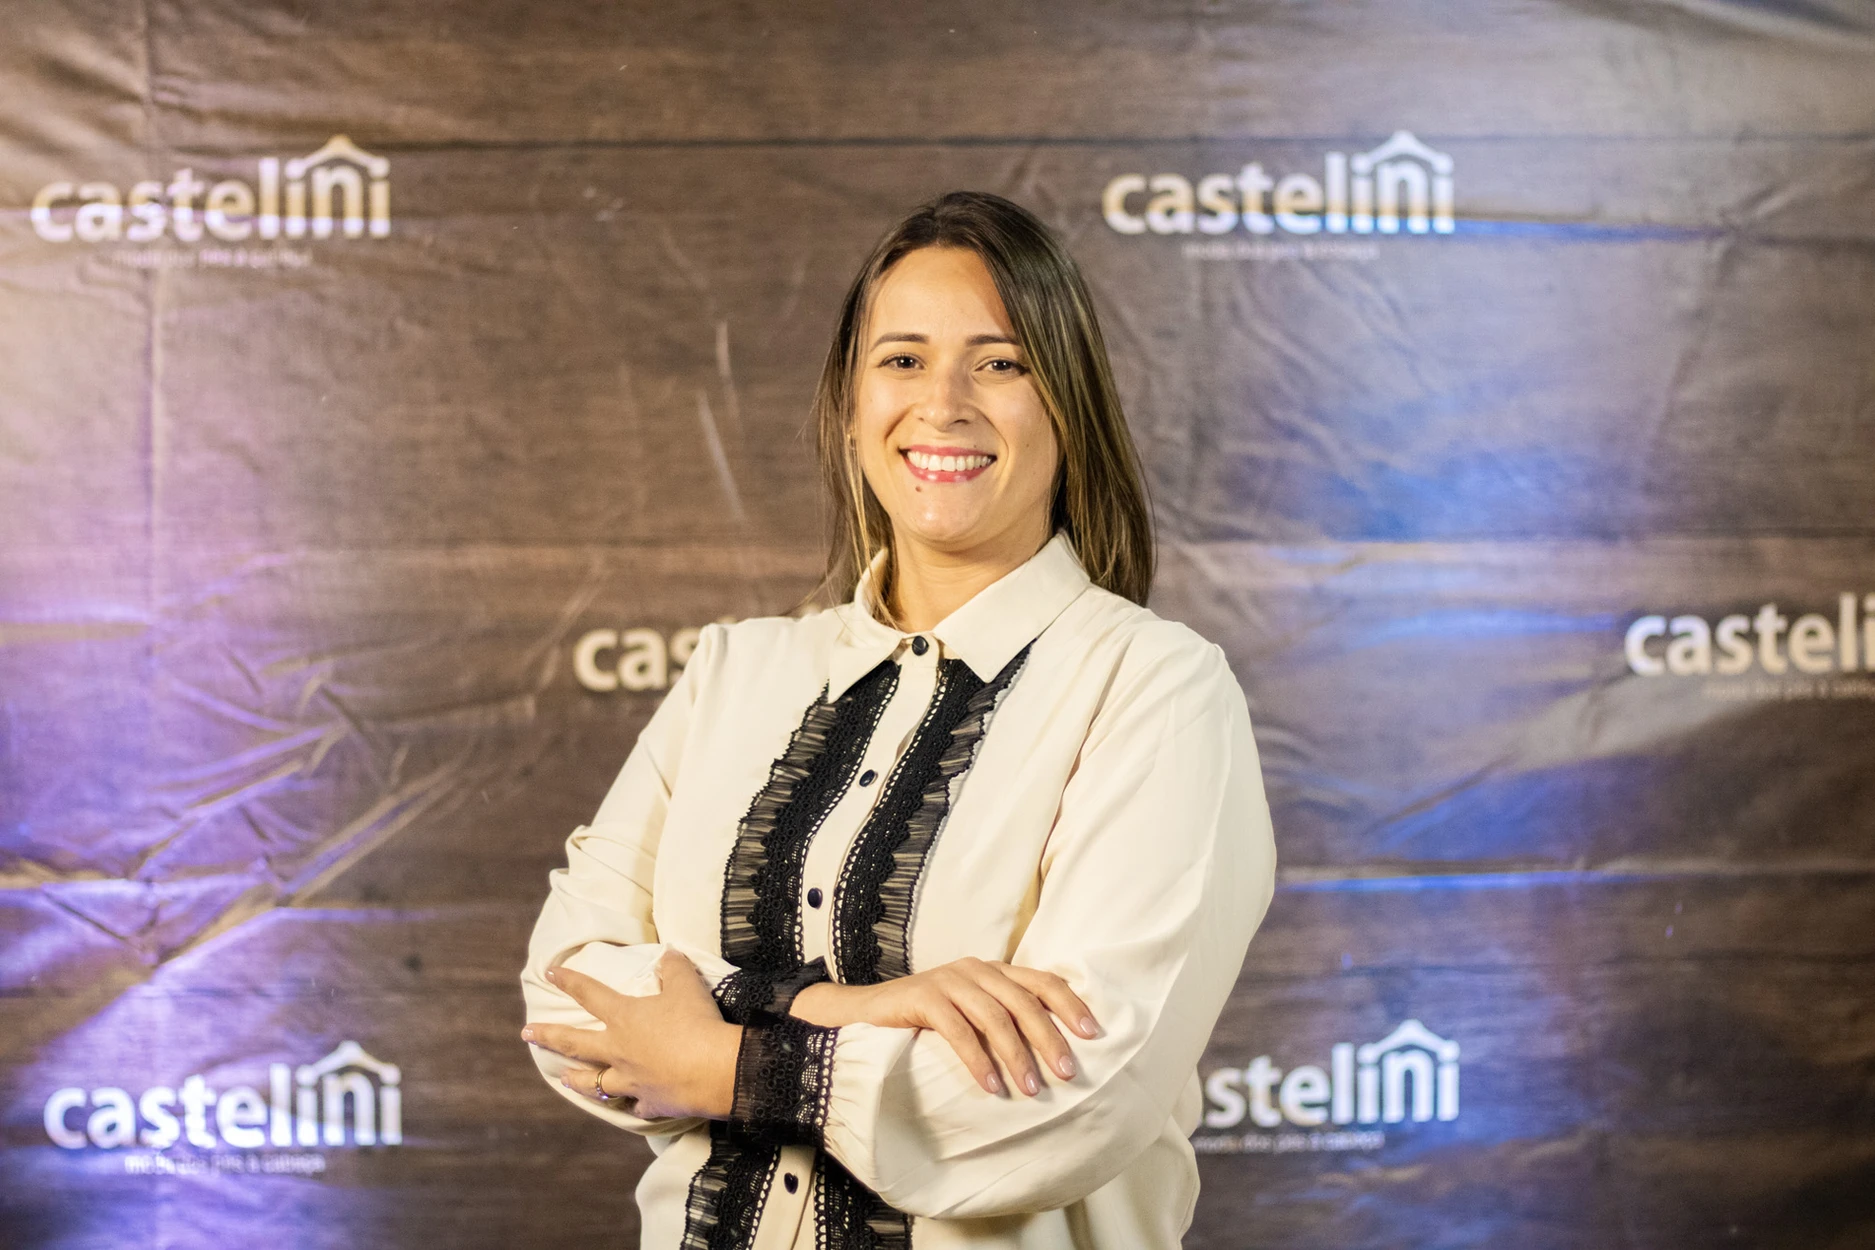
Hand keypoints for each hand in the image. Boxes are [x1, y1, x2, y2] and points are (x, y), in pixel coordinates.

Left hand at [522, 949, 741, 1119]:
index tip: (549, 973)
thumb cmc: (696, 1023)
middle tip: (526, 1034)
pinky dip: (633, 1103)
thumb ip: (674, 968)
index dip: (569, 981)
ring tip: (563, 1079)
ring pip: (595, 1082)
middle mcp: (619, 1050)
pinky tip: (631, 1104)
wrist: (715, 1070)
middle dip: (548, 1036)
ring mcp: (630, 1079)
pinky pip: (635, 1104)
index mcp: (624, 1017)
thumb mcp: (687, 985)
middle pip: (575, 1043)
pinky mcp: (649, 1102)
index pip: (589, 993)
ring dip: (577, 1080)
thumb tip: (669, 954)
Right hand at [791, 958, 1096, 1097]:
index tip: (1093, 1033)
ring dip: (1016, 1054)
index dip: (1070, 1004)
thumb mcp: (971, 1016)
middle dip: (1049, 1037)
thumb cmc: (925, 1021)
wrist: (864, 1014)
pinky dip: (977, 1060)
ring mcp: (948, 980)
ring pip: (994, 1015)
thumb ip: (1003, 1020)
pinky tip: (991, 1086)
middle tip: (1068, 1071)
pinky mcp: (922, 996)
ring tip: (1031, 1088)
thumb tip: (1051, 1052)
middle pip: (1023, 1000)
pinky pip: (958, 1030)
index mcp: (993, 971)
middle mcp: (975, 969)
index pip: (1042, 980)